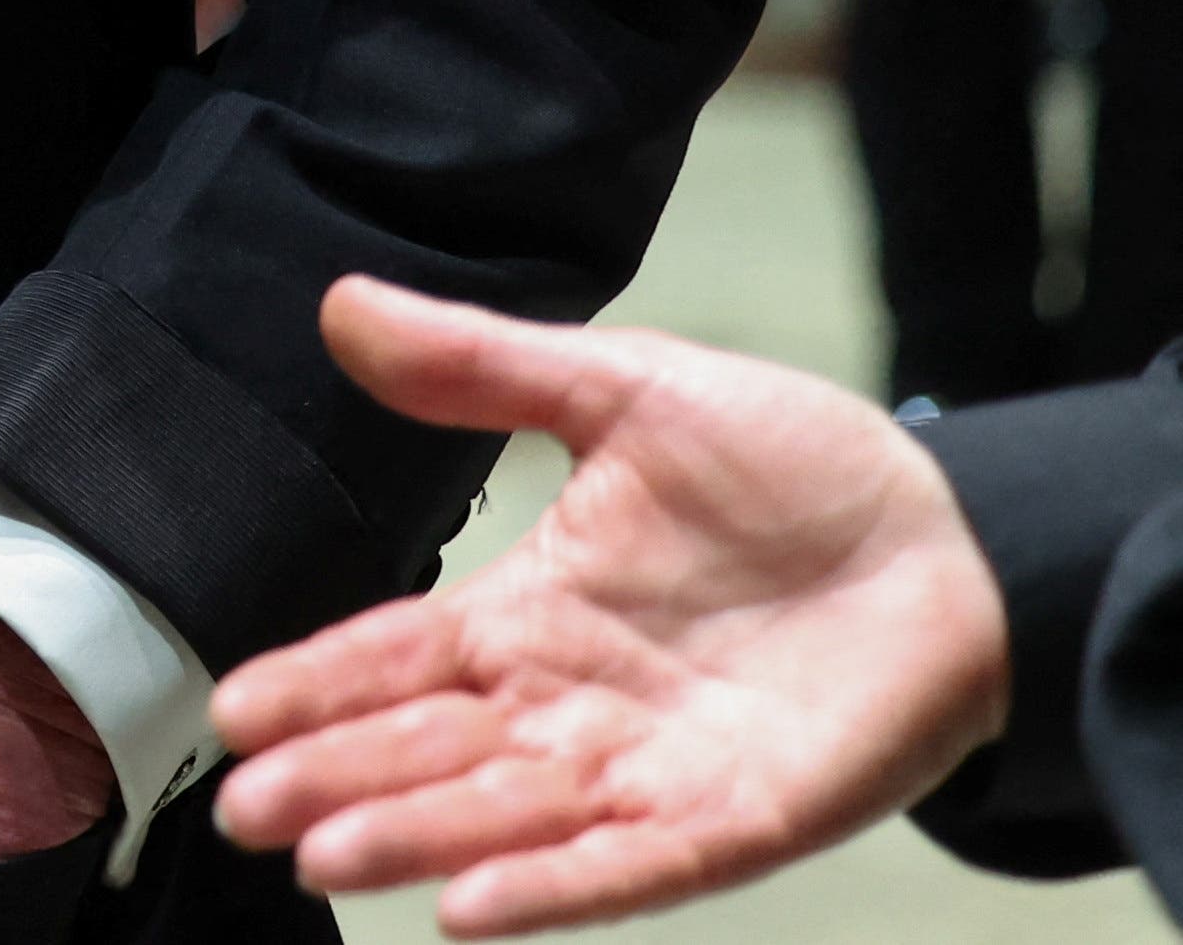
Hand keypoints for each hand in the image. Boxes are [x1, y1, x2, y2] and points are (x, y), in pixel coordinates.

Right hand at [207, 276, 1009, 933]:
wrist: (957, 541)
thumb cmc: (792, 468)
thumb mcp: (627, 391)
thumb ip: (486, 368)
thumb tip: (345, 308)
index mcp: (534, 610)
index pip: (397, 654)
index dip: (316, 682)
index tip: (234, 711)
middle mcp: (572, 703)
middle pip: (430, 748)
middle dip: (336, 780)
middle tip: (244, 811)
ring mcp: (649, 768)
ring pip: (507, 812)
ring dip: (414, 837)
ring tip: (323, 858)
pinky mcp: (734, 820)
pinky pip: (627, 866)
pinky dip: (549, 888)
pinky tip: (468, 912)